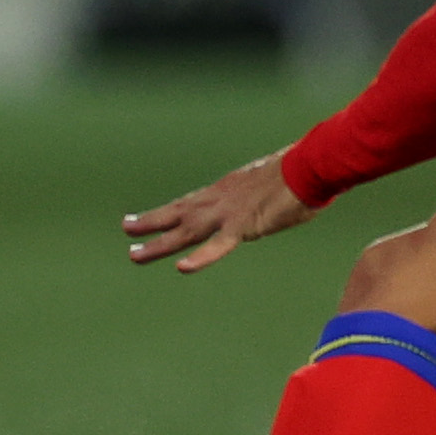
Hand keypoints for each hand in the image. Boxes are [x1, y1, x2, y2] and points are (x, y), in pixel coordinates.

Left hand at [125, 154, 317, 273]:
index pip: (187, 202)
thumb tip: (258, 202)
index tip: (142, 217)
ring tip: (134, 254)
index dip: (164, 212)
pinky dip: (201, 257)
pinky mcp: (244, 226)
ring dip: (159, 244)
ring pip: (186, 232)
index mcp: (225, 190)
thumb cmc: (298, 174)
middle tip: (125, 229)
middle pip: (177, 214)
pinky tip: (182, 268)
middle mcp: (219, 199)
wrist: (310, 166)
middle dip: (150, 223)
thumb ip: (255, 198)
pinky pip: (218, 246)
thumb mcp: (267, 186)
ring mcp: (228, 213)